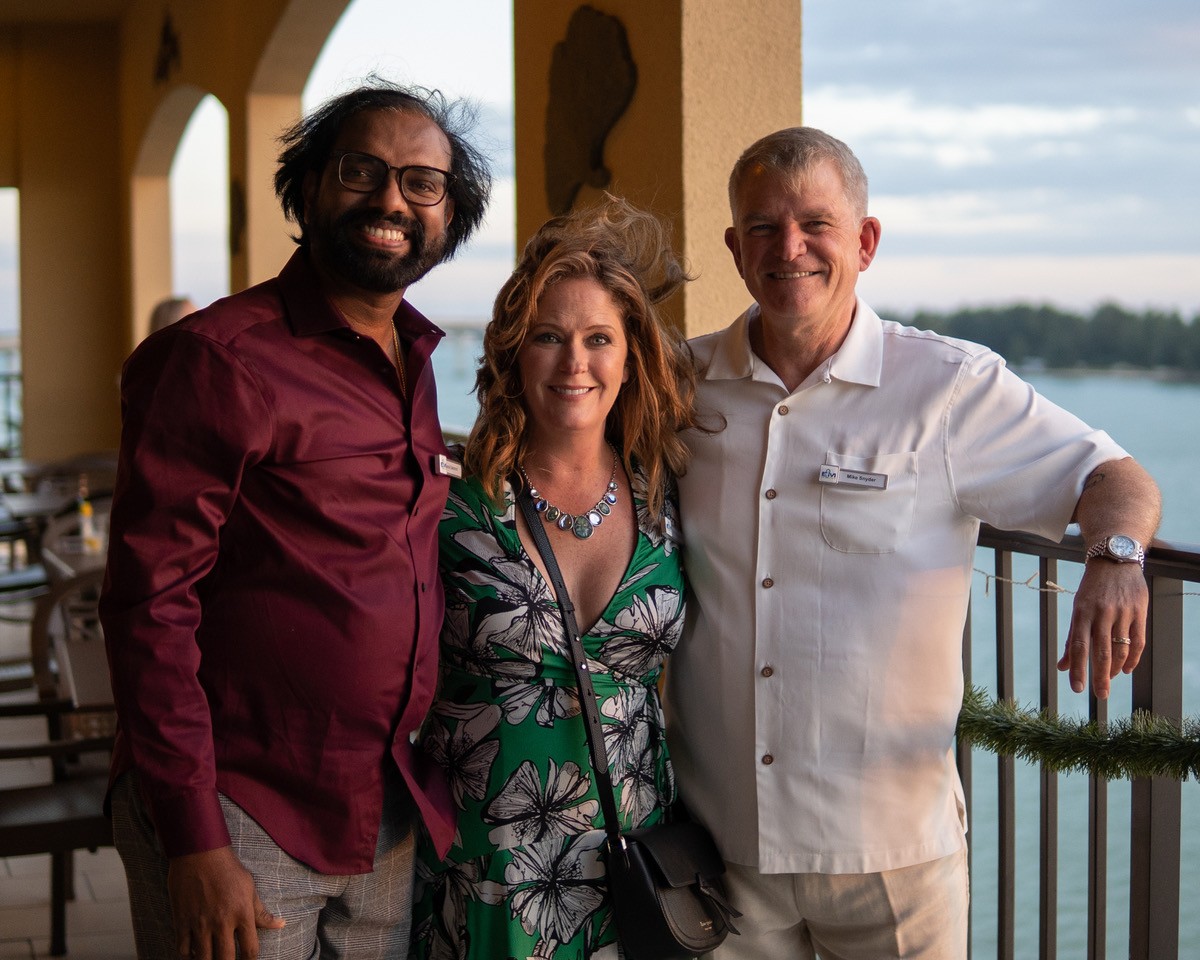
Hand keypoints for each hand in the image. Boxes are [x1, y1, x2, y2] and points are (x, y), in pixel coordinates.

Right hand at [167, 846, 284, 959]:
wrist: (200, 853)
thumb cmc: (228, 869)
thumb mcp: (250, 888)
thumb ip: (262, 912)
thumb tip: (281, 925)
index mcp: (242, 913)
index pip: (250, 950)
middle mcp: (222, 921)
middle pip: (226, 959)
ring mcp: (200, 923)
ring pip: (203, 958)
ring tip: (212, 958)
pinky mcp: (182, 921)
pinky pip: (182, 950)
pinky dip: (188, 956)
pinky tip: (194, 953)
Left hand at [1058, 560, 1147, 698]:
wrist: (1114, 560)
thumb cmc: (1092, 590)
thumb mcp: (1077, 609)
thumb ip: (1072, 639)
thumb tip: (1063, 666)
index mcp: (1082, 612)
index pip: (1079, 646)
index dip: (1078, 668)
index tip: (1077, 688)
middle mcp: (1102, 613)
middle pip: (1101, 651)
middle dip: (1099, 676)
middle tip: (1100, 695)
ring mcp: (1122, 612)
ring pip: (1120, 647)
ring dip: (1115, 668)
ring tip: (1109, 679)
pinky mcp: (1139, 611)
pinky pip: (1138, 640)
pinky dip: (1132, 658)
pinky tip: (1126, 669)